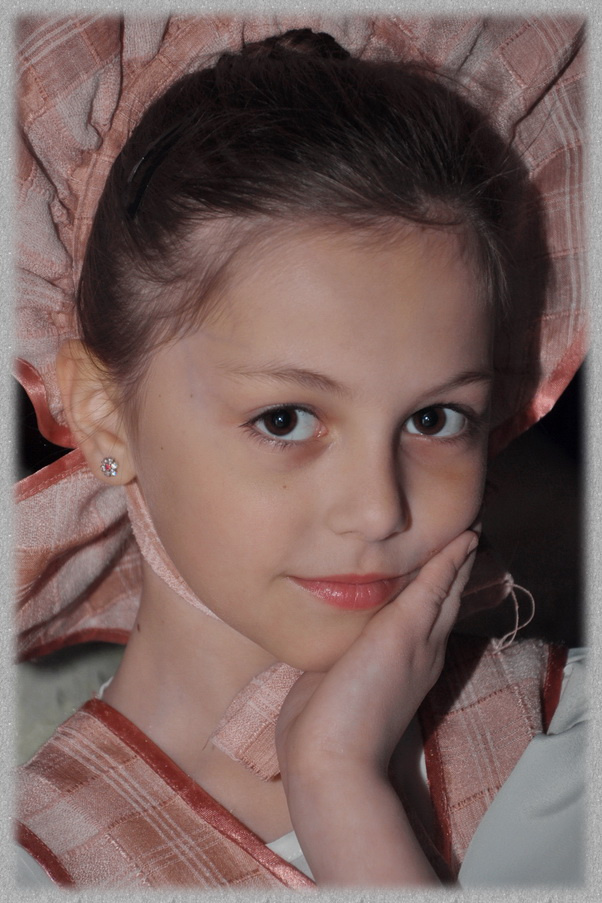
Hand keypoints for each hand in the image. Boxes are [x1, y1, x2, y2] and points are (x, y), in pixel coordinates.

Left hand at [275, 528, 477, 884]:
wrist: (329, 761)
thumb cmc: (320, 733)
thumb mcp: (330, 683)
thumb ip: (335, 661)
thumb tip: (325, 648)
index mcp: (403, 670)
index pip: (423, 623)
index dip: (433, 596)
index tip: (438, 571)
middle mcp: (419, 655)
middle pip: (444, 603)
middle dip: (455, 572)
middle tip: (467, 541)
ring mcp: (418, 643)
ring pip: (445, 590)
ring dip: (457, 559)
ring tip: (469, 532)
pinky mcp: (405, 631)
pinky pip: (435, 585)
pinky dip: (450, 560)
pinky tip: (463, 538)